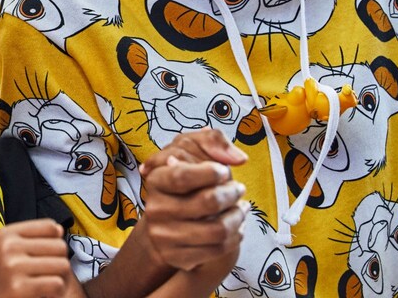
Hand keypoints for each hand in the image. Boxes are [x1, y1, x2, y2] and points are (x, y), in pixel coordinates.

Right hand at [0, 219, 71, 297]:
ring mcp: (13, 267)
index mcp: (6, 234)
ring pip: (62, 265)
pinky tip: (47, 292)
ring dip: (60, 277)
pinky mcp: (19, 288)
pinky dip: (57, 290)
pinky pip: (57, 283)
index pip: (49, 226)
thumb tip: (59, 229)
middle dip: (60, 260)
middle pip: (59, 246)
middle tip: (50, 272)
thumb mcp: (5, 249)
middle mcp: (9, 247)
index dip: (56, 240)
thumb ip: (30, 238)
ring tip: (49, 282)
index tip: (49, 253)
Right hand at [139, 130, 247, 271]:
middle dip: (233, 193)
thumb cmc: (183, 185)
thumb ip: (212, 141)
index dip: (210, 172)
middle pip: (208, 202)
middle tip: (239, 188)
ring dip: (238, 216)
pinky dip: (235, 236)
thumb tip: (236, 158)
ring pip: (218, 229)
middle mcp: (156, 209)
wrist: (164, 225)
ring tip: (241, 208)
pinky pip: (218, 249)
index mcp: (156, 181)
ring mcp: (165, 236)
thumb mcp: (189, 152)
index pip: (182, 176)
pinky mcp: (178, 257)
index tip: (224, 170)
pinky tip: (236, 226)